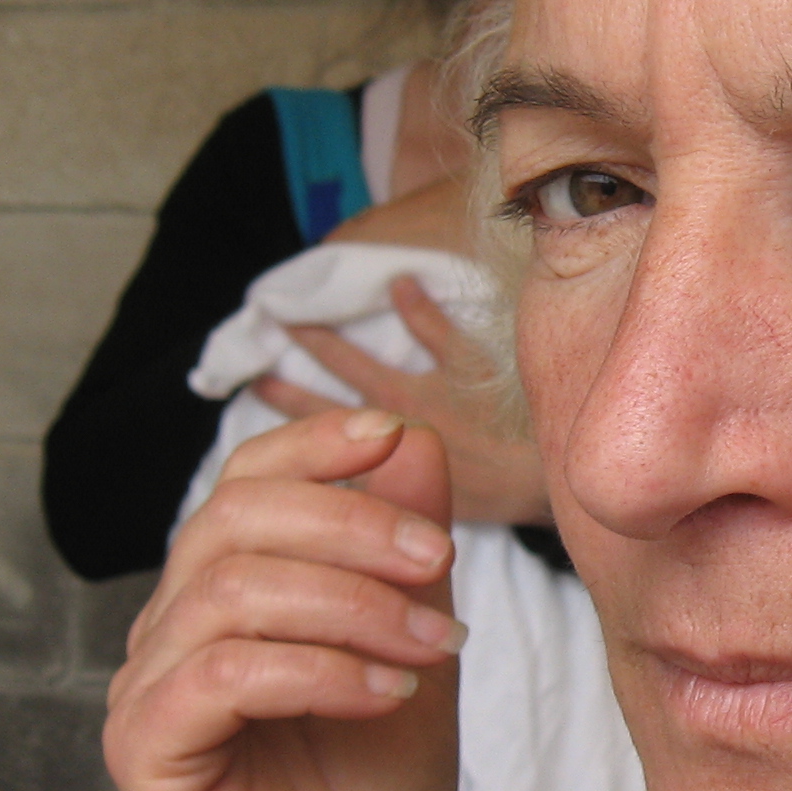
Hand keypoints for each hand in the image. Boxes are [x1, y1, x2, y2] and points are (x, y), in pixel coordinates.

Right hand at [104, 408, 465, 790]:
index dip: (313, 445)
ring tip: (434, 643)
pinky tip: (386, 693)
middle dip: (348, 524)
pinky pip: (220, 678)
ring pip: (230, 592)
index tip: (396, 438)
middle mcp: (169, 626)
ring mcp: (146, 689)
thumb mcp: (413, 645)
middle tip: (437, 561)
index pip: (244, 480)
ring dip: (350, 604)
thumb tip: (412, 439)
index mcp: (222, 586)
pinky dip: (316, 671)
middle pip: (232, 519)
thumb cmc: (376, 784)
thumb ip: (405, 551)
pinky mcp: (144, 752)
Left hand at [256, 275, 551, 524]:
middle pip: (319, 408)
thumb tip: (396, 283)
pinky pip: (354, 495)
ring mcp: (388, 475)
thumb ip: (430, 325)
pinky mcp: (404, 507)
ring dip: (299, 432)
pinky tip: (305, 484)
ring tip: (268, 414)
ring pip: (328, 453)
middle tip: (252, 374)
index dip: (308, 341)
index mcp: (395, 399)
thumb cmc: (508, 419)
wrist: (539, 485)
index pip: (339, 362)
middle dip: (284, 390)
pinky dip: (327, 486)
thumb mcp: (472, 362)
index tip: (275, 323)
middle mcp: (381, 438)